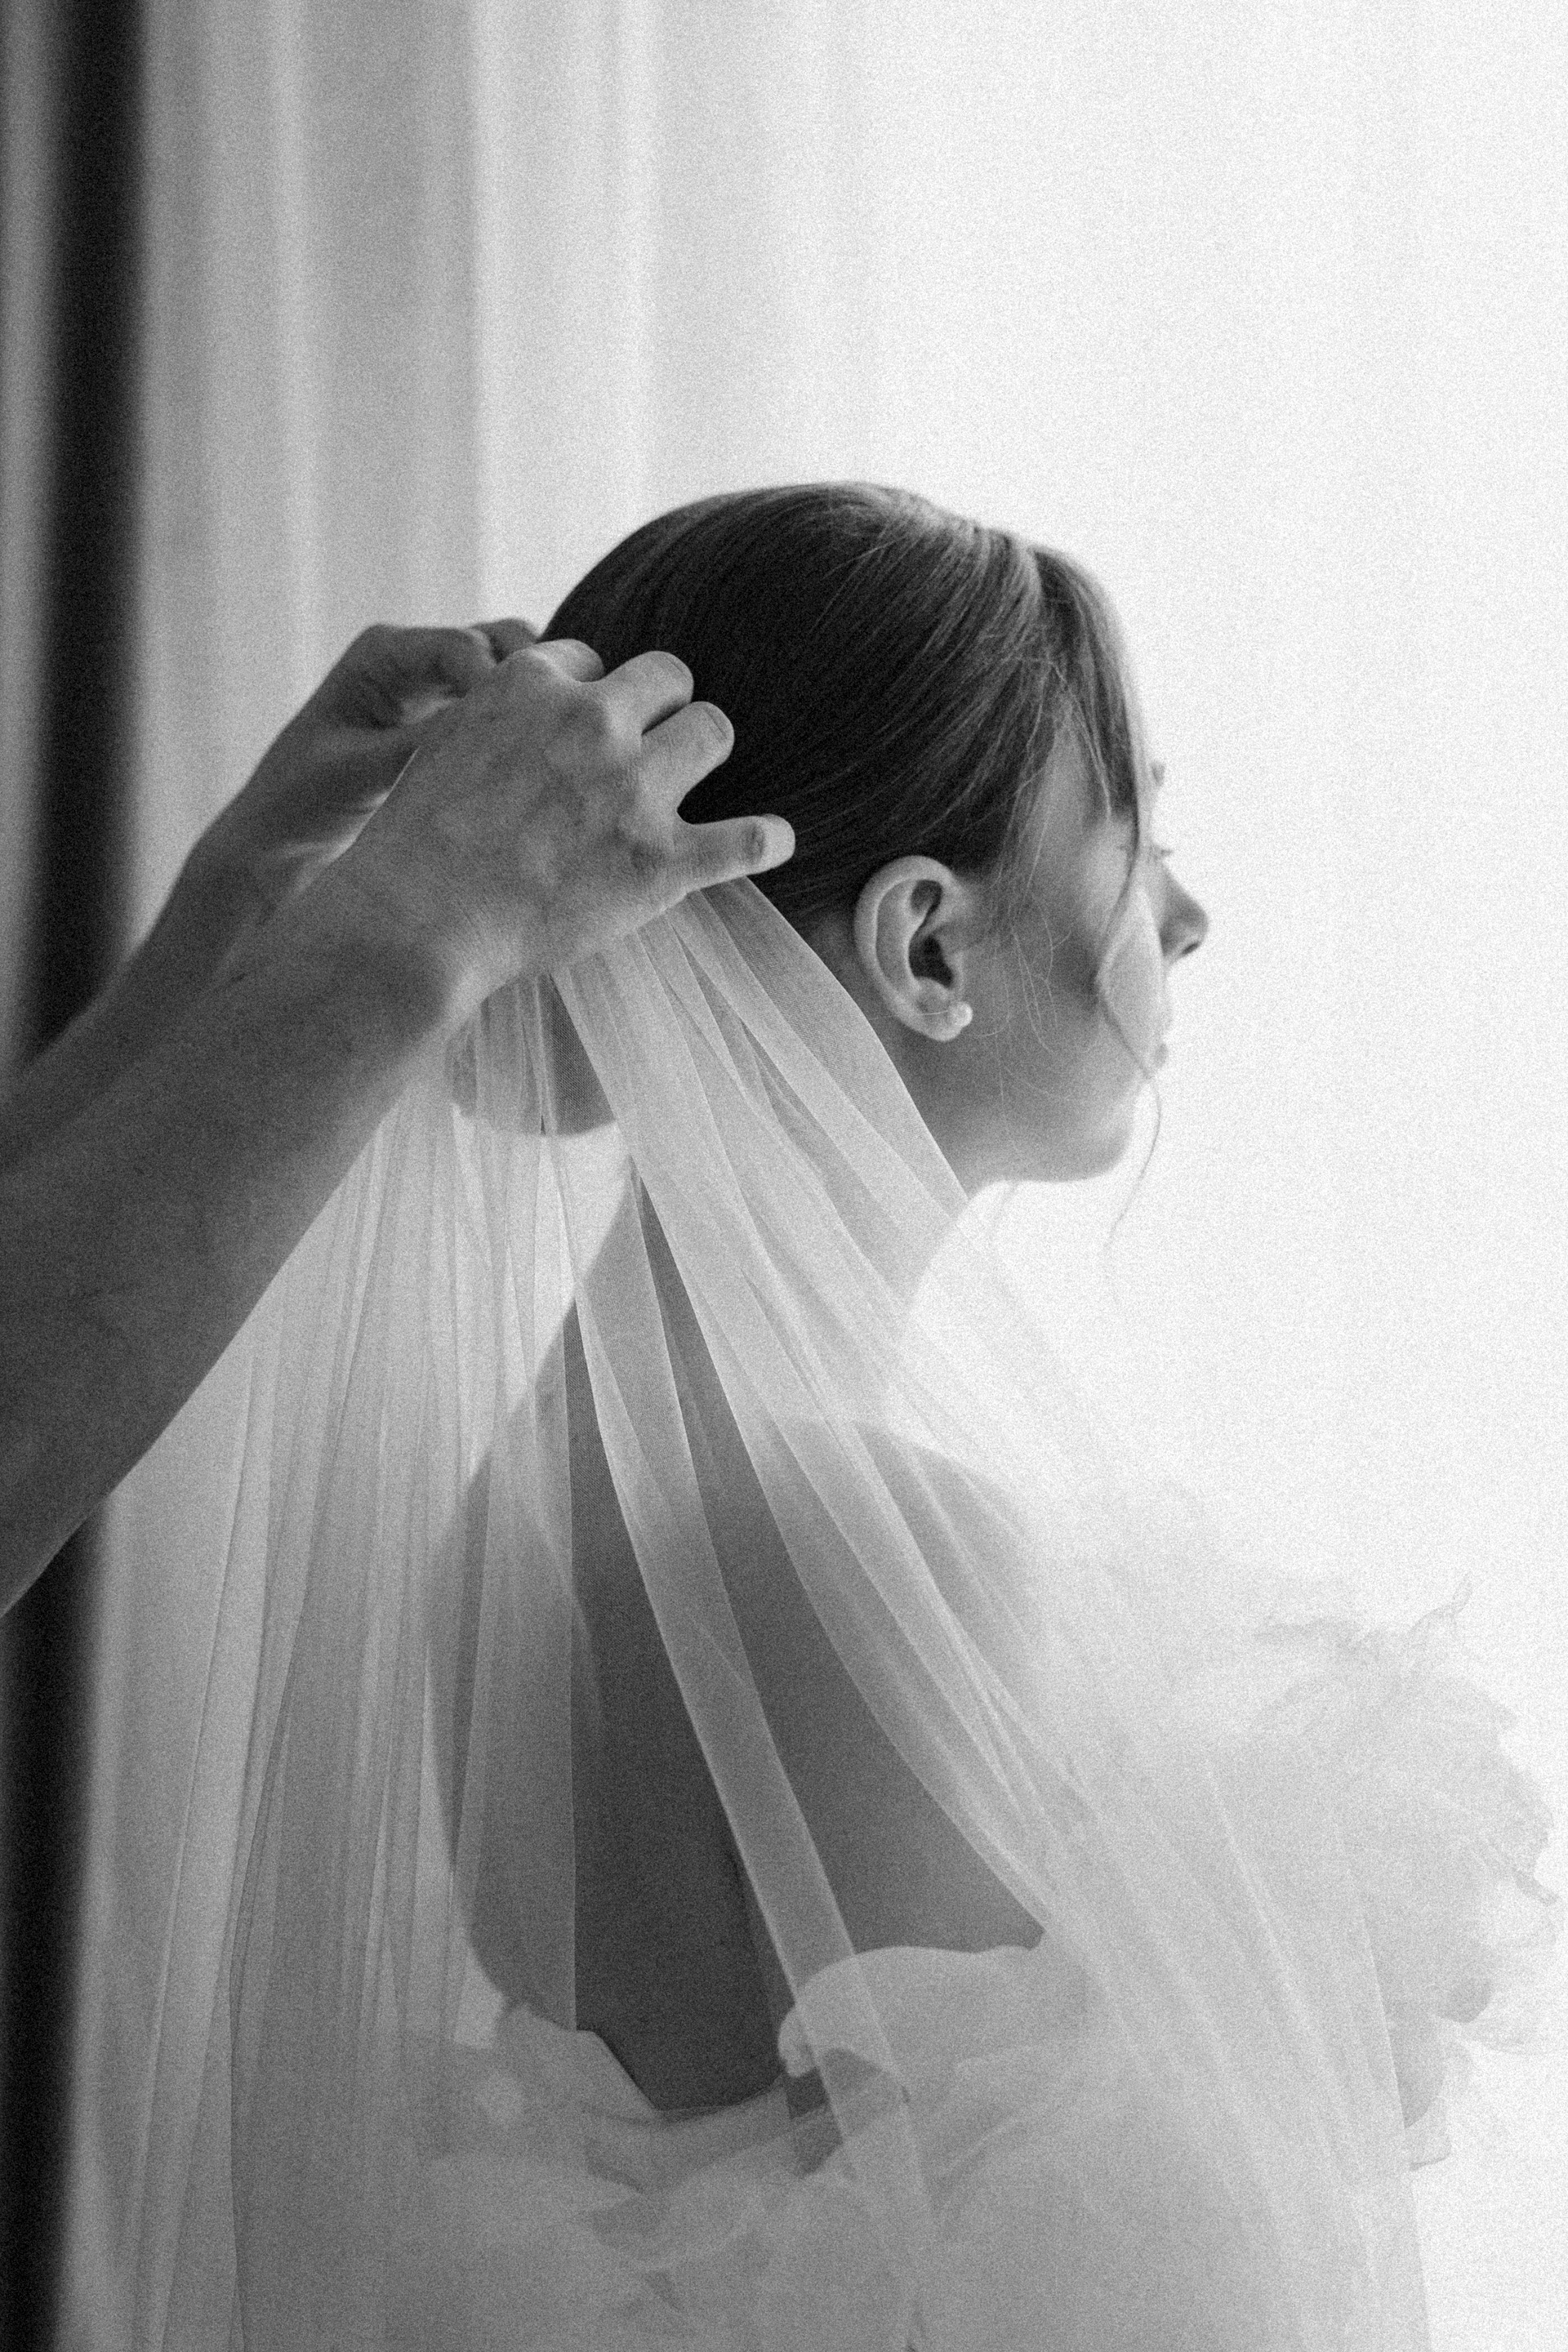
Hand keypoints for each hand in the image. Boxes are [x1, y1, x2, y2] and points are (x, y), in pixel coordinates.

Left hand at [186, 619, 538, 964]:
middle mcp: (418, 659)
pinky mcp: (457, 725)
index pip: (463, 647)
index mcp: (383, 653)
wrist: (284, 838)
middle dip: (534, 679)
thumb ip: (424, 745)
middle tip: (552, 735)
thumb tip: (493, 733)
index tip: (524, 731)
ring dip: (537, 705)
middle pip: (502, 642)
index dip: (500, 682)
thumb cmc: (302, 799)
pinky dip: (529, 731)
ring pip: (515, 676)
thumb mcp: (360, 771)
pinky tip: (544, 768)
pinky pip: (507, 714)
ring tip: (554, 753)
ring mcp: (441, 689)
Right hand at [335, 638, 794, 1019]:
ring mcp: (632, 789)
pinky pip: (750, 837)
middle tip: (646, 751)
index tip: (577, 734)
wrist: (416, 921)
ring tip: (692, 785)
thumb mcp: (445, 744)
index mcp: (530, 684)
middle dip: (661, 708)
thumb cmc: (413, 846)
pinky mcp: (662, 861)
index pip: (590, 661)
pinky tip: (774, 842)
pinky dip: (767, 839)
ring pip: (714, 730)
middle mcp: (590, 722)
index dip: (589, 697)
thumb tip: (531, 714)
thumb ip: (499, 717)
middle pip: (668, 677)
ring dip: (704, 753)